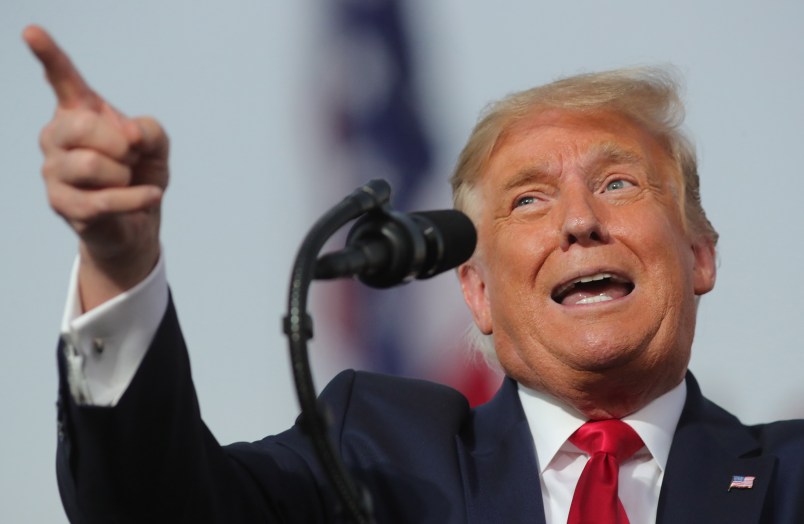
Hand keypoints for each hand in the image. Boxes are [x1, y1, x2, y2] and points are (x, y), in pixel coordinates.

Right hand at [24, 25, 168, 309]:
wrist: (137, 222)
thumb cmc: (141, 175)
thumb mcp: (156, 147)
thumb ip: (150, 130)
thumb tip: (129, 135)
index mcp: (77, 112)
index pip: (62, 79)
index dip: (48, 55)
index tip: (31, 30)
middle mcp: (56, 136)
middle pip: (83, 126)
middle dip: (120, 144)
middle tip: (131, 158)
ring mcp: (53, 171)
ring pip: (90, 165)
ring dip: (124, 174)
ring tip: (127, 180)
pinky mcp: (62, 204)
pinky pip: (103, 199)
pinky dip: (135, 197)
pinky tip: (150, 195)